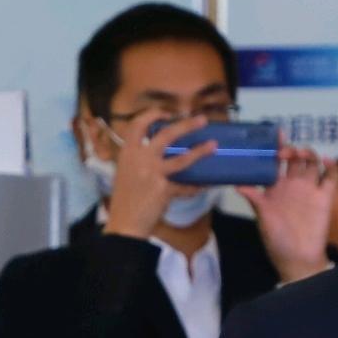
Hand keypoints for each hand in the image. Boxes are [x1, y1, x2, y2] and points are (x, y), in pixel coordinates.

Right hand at [100, 113, 216, 240]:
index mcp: (127, 153)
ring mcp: (153, 174)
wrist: (124, 224)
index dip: (152, 114)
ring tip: (214, 145)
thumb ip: (138, 160)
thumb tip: (156, 152)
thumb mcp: (125, 173)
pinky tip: (207, 185)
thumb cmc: (124, 200)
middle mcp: (140, 159)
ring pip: (182, 158)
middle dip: (186, 125)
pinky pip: (186, 186)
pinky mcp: (164, 190)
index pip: (137, 125)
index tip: (166, 113)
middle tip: (202, 120)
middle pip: (166, 135)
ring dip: (200, 151)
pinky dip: (196, 186)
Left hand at [243, 146, 337, 282]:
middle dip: (291, 149)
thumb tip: (237, 184)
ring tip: (302, 154)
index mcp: (276, 186)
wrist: (297, 258)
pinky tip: (325, 161)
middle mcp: (293, 184)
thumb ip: (254, 198)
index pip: (276, 161)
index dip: (276, 147)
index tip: (275, 135)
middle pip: (295, 158)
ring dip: (309, 153)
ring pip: (312, 163)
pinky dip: (331, 166)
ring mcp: (310, 189)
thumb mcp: (262, 217)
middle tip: (285, 152)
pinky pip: (331, 177)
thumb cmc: (276, 238)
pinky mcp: (325, 196)